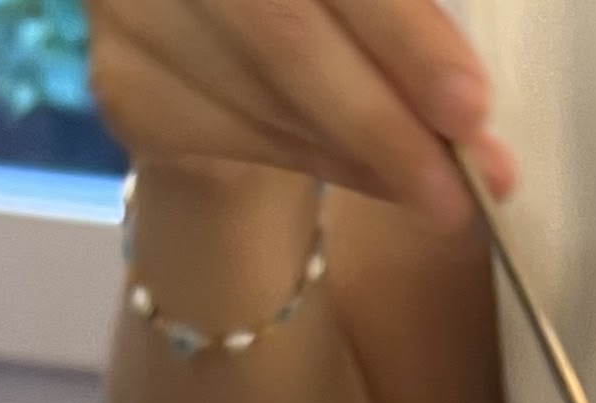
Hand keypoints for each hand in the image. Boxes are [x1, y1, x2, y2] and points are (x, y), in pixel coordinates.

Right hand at [89, 0, 514, 224]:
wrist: (221, 0)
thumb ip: (399, 10)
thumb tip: (468, 102)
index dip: (404, 36)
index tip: (472, 109)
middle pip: (286, 37)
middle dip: (384, 122)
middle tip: (462, 190)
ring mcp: (130, 7)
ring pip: (261, 100)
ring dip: (360, 158)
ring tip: (432, 189)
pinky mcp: (123, 81)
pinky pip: (233, 140)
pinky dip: (316, 162)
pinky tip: (368, 176)